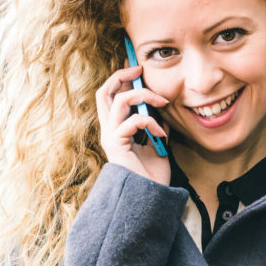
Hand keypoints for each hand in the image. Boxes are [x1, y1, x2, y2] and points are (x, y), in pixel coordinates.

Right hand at [95, 65, 169, 184]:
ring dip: (143, 95)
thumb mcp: (156, 144)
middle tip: (139, 69)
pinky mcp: (116, 144)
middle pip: (104, 92)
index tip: (139, 70)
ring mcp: (110, 136)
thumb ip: (153, 125)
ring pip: (119, 100)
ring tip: (162, 102)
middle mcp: (108, 130)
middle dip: (120, 75)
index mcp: (115, 129)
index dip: (120, 79)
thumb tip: (160, 108)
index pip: (110, 96)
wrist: (149, 197)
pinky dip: (150, 122)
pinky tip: (161, 134)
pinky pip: (133, 121)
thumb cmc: (151, 175)